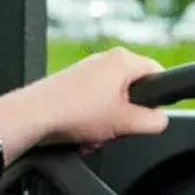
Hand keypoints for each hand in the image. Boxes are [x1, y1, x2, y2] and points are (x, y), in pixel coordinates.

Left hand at [24, 47, 168, 146]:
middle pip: (133, 91)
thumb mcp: (125, 122)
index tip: (149, 117)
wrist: (33, 117)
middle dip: (127, 117)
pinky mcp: (73, 85)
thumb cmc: (74, 112)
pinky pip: (94, 105)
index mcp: (122, 60)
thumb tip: (160, 120)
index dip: (158, 98)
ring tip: (94, 134)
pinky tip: (82, 133)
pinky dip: (91, 121)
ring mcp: (87, 71)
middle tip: (116, 129)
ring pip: (113, 102)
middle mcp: (105, 60)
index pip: (157, 73)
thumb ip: (153, 121)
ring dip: (107, 124)